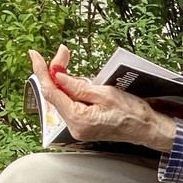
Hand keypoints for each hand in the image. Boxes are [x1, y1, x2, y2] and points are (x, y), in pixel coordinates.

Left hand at [29, 46, 177, 151]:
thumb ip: (78, 86)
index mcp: (78, 119)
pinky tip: (78, 83)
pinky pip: (71, 105)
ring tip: (75, 69)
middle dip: (56, 73)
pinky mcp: (83, 125)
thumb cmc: (133, 114)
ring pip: (63, 99)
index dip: (42, 72)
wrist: (147, 128)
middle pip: (56, 95)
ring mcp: (79, 127)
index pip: (52, 92)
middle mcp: (75, 127)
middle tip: (62, 54)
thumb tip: (58, 77)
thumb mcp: (105, 93)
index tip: (35, 56)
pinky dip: (72, 91)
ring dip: (66, 82)